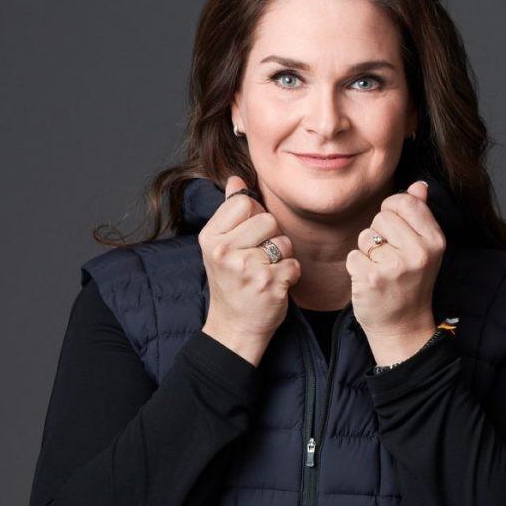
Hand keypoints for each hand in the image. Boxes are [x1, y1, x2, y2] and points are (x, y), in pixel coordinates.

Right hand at [199, 176, 301, 365]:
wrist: (234, 327)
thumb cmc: (231, 283)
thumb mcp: (220, 246)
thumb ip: (229, 211)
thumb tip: (236, 179)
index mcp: (211, 237)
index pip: (245, 202)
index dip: (254, 217)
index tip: (248, 237)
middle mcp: (225, 251)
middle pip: (268, 219)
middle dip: (271, 236)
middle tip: (258, 257)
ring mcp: (247, 268)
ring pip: (284, 241)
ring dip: (282, 256)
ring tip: (265, 271)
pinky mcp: (269, 284)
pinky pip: (294, 264)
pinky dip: (290, 275)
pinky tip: (274, 284)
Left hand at [346, 180, 444, 362]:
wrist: (403, 326)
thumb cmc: (411, 282)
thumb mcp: (424, 248)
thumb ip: (421, 214)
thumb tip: (418, 185)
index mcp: (435, 240)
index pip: (405, 201)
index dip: (392, 212)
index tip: (395, 231)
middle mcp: (419, 252)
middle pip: (382, 217)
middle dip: (379, 234)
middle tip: (389, 257)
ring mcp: (396, 266)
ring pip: (365, 236)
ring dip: (367, 252)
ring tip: (382, 269)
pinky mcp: (373, 279)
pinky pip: (353, 255)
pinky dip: (356, 268)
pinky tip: (371, 281)